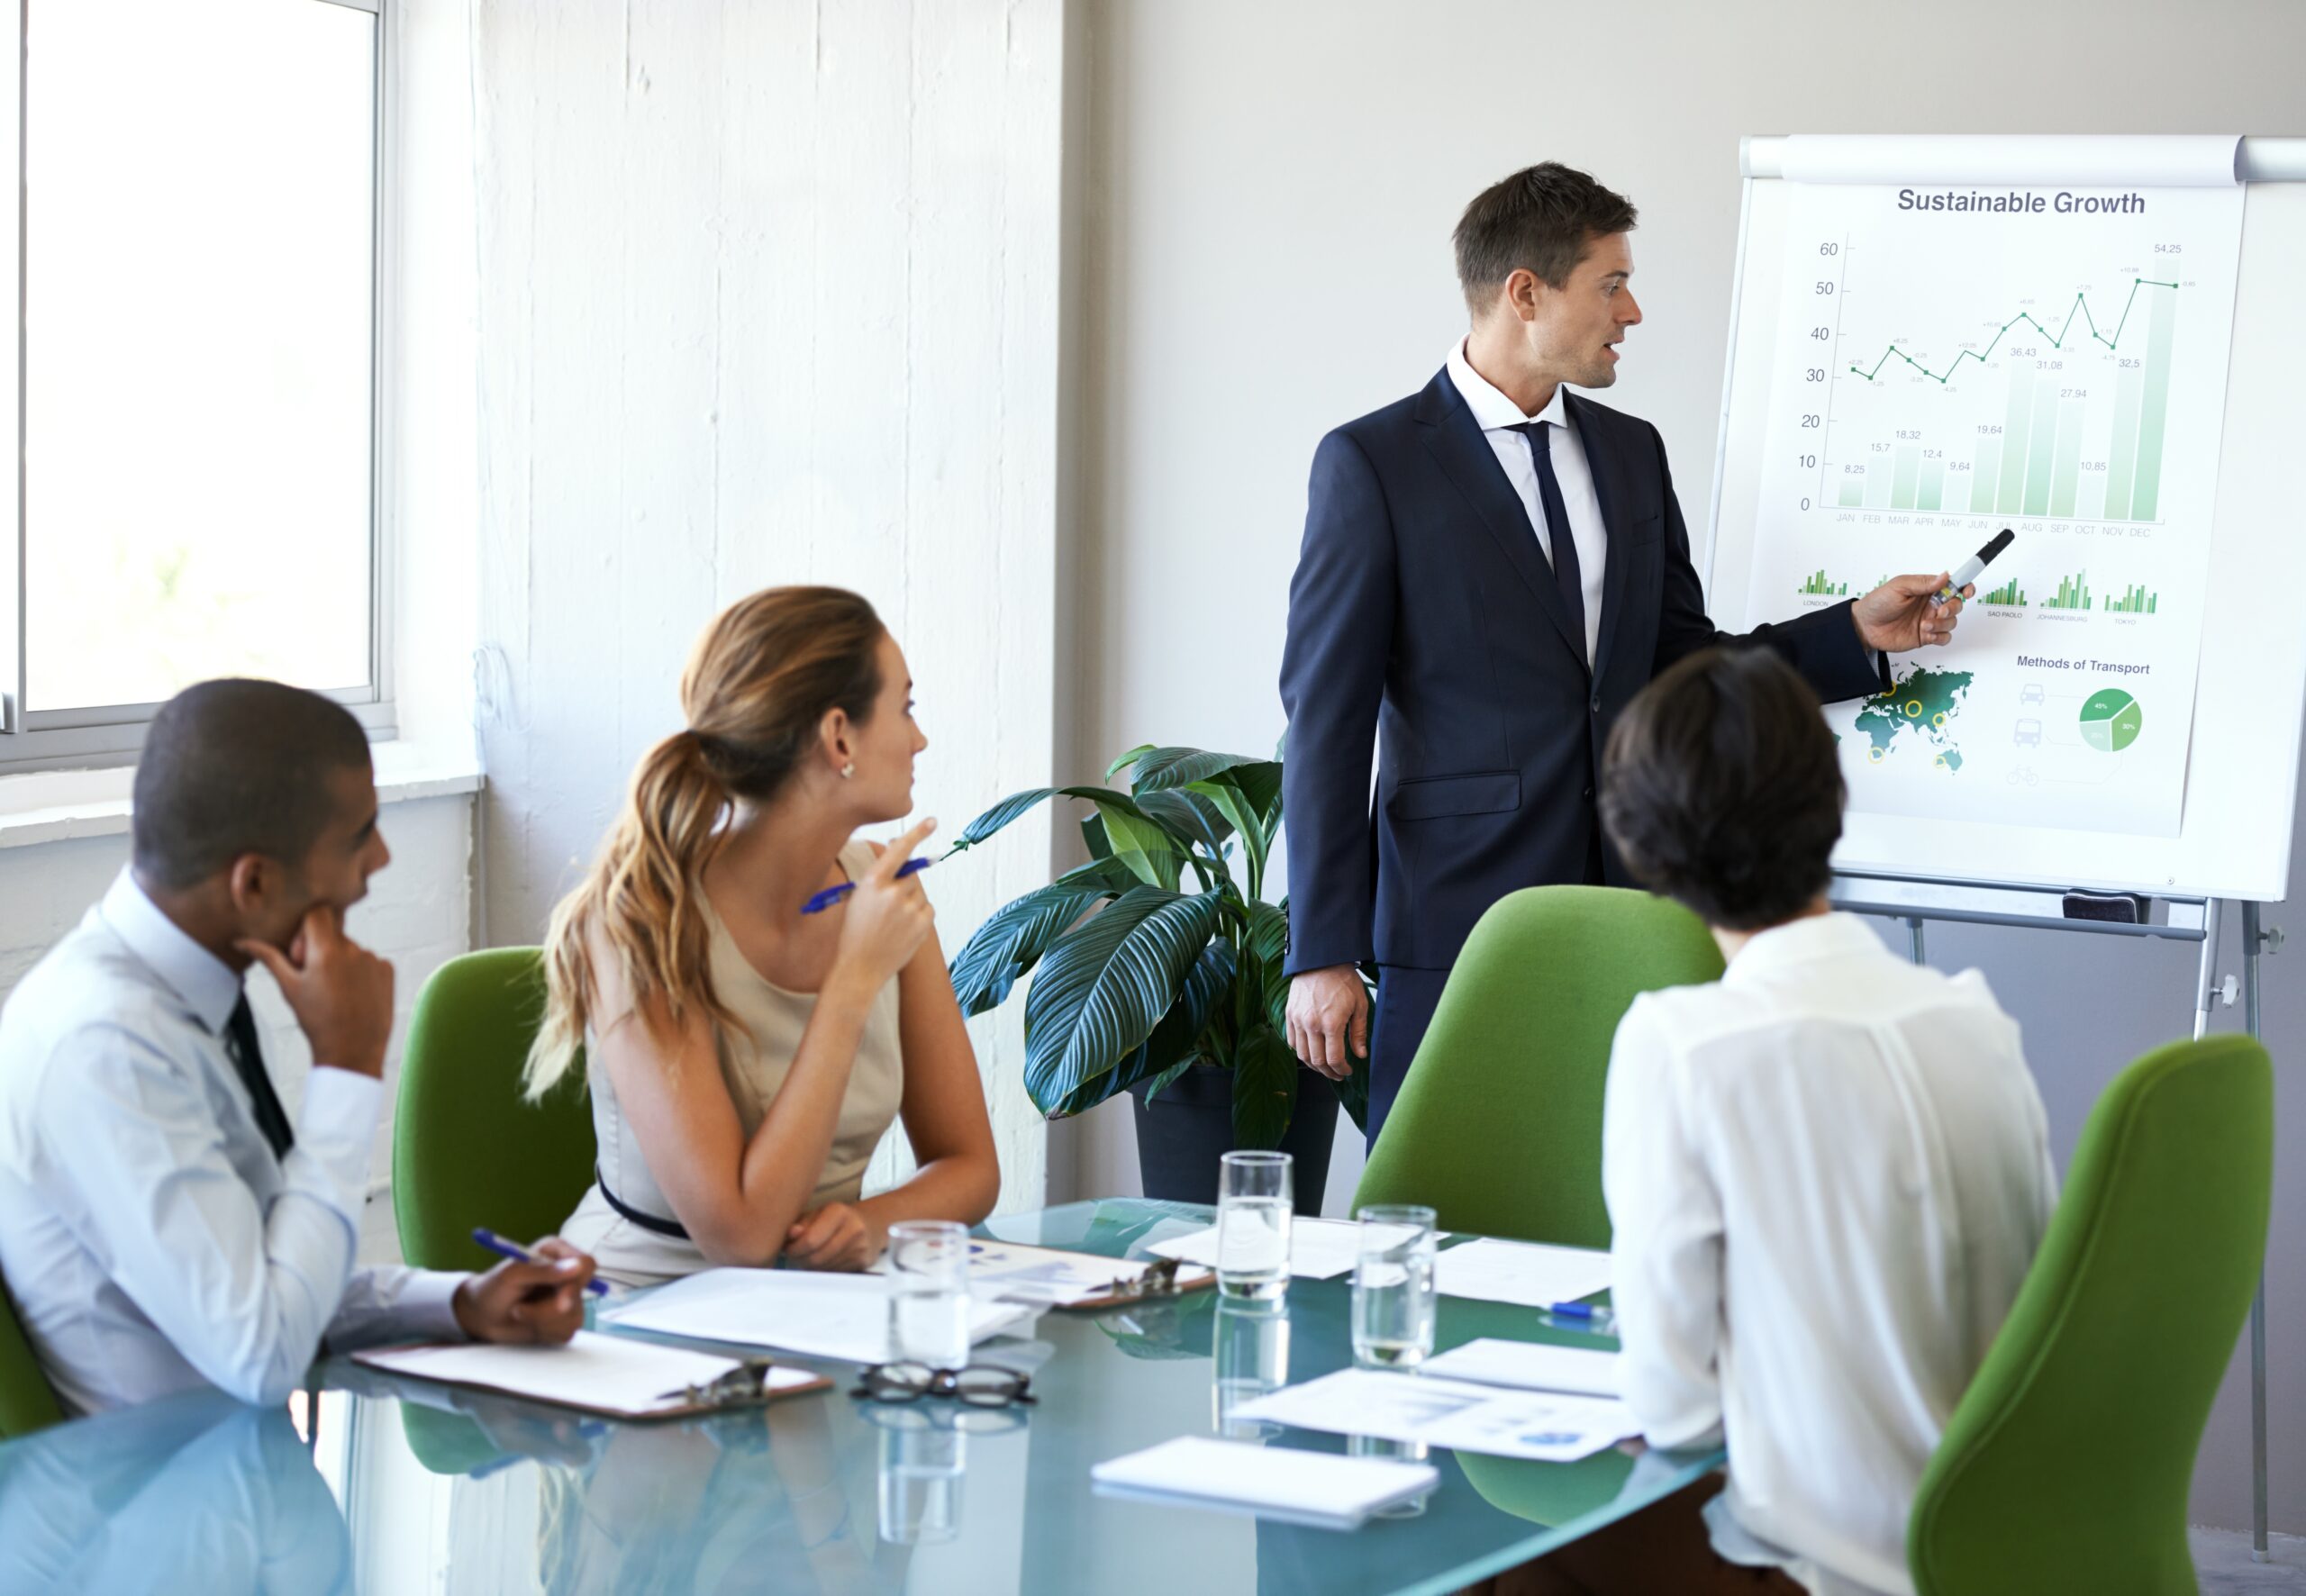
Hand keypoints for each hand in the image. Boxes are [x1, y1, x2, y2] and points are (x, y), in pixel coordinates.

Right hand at [236, 904, 394, 1078]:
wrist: (352, 1051)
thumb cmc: (318, 1021)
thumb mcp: (289, 988)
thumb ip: (269, 958)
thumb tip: (242, 942)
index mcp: (327, 950)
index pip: (317, 913)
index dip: (306, 931)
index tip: (302, 956)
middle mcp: (354, 949)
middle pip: (333, 933)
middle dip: (320, 950)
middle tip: (316, 980)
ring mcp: (374, 959)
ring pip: (351, 948)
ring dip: (341, 963)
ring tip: (336, 993)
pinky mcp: (388, 970)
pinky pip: (370, 961)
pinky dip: (360, 972)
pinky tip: (354, 995)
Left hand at [452, 1237, 595, 1344]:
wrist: (480, 1316)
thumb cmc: (492, 1288)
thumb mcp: (513, 1275)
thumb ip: (546, 1271)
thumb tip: (577, 1266)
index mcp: (557, 1253)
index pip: (586, 1264)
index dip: (577, 1283)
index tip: (561, 1302)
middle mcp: (565, 1274)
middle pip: (580, 1295)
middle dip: (550, 1309)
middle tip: (521, 1312)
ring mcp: (566, 1298)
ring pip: (574, 1317)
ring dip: (542, 1321)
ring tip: (519, 1313)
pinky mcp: (563, 1320)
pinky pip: (566, 1332)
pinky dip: (543, 1332)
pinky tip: (527, 1323)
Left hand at [783, 1202, 884, 1270]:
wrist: (872, 1224)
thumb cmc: (837, 1218)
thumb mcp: (818, 1213)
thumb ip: (801, 1223)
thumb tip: (791, 1234)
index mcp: (839, 1212)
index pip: (811, 1240)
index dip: (794, 1248)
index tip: (788, 1249)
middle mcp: (853, 1229)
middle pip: (816, 1257)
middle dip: (800, 1259)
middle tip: (795, 1255)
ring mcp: (860, 1247)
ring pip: (824, 1268)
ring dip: (810, 1266)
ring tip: (808, 1256)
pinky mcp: (863, 1262)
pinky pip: (834, 1273)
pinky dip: (823, 1270)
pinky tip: (822, 1261)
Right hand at [829, 817, 938, 991]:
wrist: (859, 967)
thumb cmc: (855, 931)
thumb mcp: (859, 898)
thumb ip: (880, 880)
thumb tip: (902, 863)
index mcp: (872, 881)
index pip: (898, 851)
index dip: (916, 833)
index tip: (932, 821)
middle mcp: (892, 892)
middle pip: (911, 875)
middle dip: (904, 886)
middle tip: (889, 907)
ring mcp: (909, 908)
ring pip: (919, 894)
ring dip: (910, 904)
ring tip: (892, 924)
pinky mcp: (922, 924)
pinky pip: (927, 910)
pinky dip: (918, 917)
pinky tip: (902, 930)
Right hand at [1285, 965, 1368, 1082]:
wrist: (1321, 960)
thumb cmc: (1343, 980)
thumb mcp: (1360, 1005)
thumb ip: (1359, 1033)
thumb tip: (1360, 1054)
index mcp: (1331, 1023)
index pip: (1334, 1059)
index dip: (1342, 1070)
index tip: (1347, 1071)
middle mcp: (1311, 1025)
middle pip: (1317, 1061)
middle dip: (1329, 1072)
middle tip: (1338, 1074)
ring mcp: (1298, 1020)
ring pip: (1301, 1054)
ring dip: (1314, 1065)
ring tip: (1324, 1066)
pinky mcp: (1289, 1014)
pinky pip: (1291, 1041)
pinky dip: (1300, 1051)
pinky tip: (1311, 1051)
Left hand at [1853, 572, 1972, 653]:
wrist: (1865, 627)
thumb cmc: (1878, 603)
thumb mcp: (1899, 587)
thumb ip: (1922, 583)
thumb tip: (1944, 576)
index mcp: (1927, 589)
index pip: (1953, 585)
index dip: (1965, 587)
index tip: (1966, 592)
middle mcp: (1931, 604)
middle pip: (1957, 605)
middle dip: (1952, 608)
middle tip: (1937, 611)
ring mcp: (1929, 620)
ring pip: (1952, 622)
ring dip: (1942, 624)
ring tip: (1924, 625)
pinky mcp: (1926, 636)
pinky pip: (1944, 637)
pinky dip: (1940, 636)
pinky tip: (1927, 634)